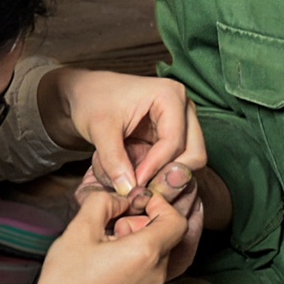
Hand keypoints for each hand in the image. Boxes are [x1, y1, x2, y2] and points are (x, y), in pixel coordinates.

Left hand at [37, 67, 205, 193]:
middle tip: (142, 191)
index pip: (174, 141)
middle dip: (168, 176)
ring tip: (138, 185)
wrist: (89, 93)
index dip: (155, 168)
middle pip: (194, 154)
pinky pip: (179, 163)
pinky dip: (163, 175)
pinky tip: (141, 180)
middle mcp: (185, 107)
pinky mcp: (176, 136)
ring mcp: (184, 122)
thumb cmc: (94, 101)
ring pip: (190, 162)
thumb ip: (113, 159)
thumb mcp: (99, 128)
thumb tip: (129, 190)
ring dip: (167, 178)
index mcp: (170, 95)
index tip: (133, 185)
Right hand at [76, 140, 203, 279]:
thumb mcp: (80, 228)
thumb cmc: (67, 279)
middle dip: (147, 220)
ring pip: (161, 249)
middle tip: (116, 222)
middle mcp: (157, 272)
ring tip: (110, 240)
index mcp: (146, 253)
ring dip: (141, 237)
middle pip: (170, 234)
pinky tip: (109, 254)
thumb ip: (103, 202)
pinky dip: (138, 253)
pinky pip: (152, 265)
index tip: (135, 202)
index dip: (161, 205)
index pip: (177, 220)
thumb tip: (119, 199)